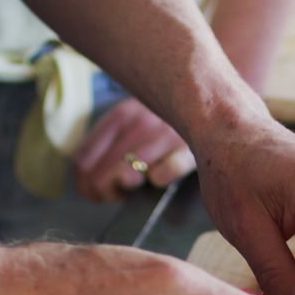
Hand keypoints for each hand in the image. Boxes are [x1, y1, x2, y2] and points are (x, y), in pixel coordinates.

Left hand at [72, 98, 195, 201]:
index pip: (82, 162)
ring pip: (125, 175)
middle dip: (104, 193)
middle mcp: (138, 123)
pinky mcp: (189, 148)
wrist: (212, 100)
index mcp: (120, 116)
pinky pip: (164, 173)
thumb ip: (109, 144)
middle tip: (117, 195)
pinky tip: (159, 179)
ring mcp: (164, 135)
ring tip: (134, 189)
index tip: (95, 194)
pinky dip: (158, 180)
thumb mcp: (134, 120)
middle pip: (99, 176)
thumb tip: (86, 181)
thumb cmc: (166, 121)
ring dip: (124, 191)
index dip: (84, 186)